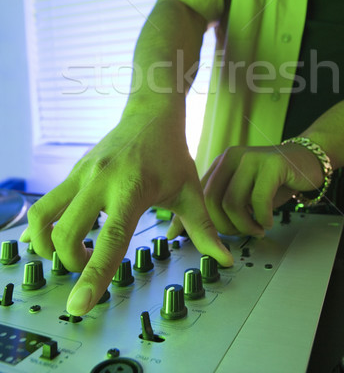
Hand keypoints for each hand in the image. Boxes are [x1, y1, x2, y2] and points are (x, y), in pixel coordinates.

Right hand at [19, 111, 232, 315]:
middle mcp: (100, 181)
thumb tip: (225, 260)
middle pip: (65, 234)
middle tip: (90, 266)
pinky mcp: (72, 171)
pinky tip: (59, 235)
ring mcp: (81, 174)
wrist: (150, 113)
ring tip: (70, 252)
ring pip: (42, 215)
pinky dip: (46, 226)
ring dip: (47, 244)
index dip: (93, 275)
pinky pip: (46, 204)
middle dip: (71, 263)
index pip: (109, 240)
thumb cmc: (171, 152)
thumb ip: (204, 229)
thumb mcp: (191, 190)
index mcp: (131, 190)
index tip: (79, 305)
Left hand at [168, 143, 323, 238]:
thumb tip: (201, 231)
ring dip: (245, 225)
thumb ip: (223, 206)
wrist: (306, 161)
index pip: (200, 195)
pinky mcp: (272, 164)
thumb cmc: (274, 181)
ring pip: (232, 203)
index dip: (203, 221)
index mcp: (221, 163)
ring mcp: (251, 158)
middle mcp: (232, 157)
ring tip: (257, 229)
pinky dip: (263, 218)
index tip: (210, 237)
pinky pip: (259, 200)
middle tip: (242, 233)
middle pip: (212, 201)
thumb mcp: (244, 193)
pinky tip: (268, 221)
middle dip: (226, 226)